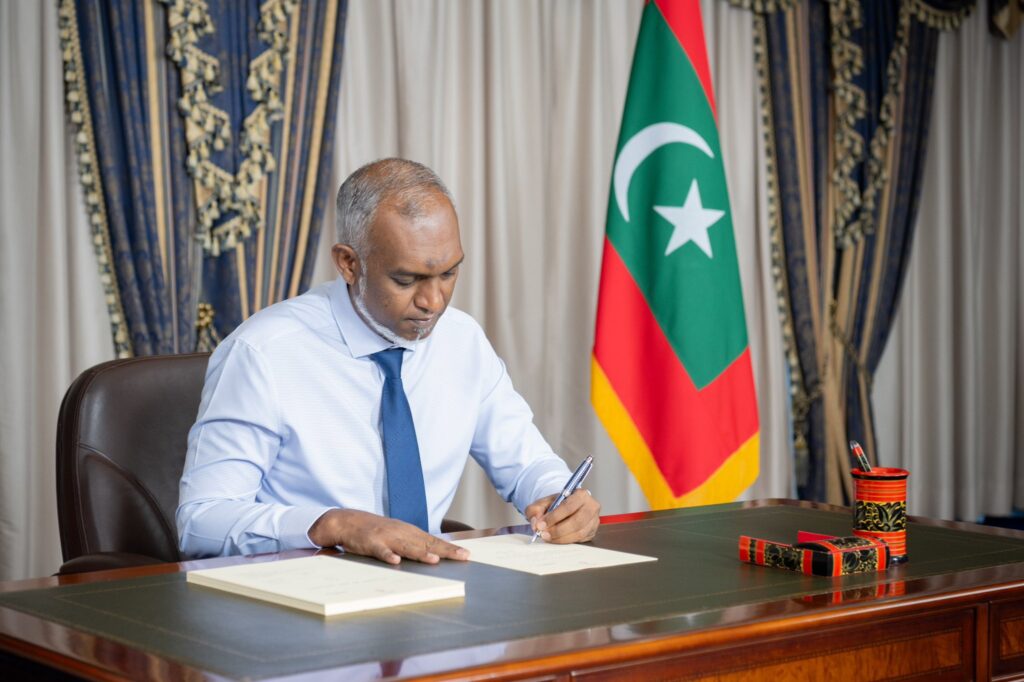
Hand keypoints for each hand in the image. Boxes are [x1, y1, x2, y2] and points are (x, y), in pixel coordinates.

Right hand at [308, 509, 469, 564]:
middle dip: (445, 550)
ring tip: (434, 560)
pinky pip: (380, 550)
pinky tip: (395, 561)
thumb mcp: (398, 535)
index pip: (434, 541)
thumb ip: (415, 544)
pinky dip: (387, 554)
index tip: (466, 555)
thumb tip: (436, 554)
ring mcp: (386, 537)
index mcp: (409, 532)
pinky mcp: (370, 543)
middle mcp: (401, 533)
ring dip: (420, 553)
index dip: (450, 548)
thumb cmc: (376, 531)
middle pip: (426, 543)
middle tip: (462, 557)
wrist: (347, 521)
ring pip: (406, 546)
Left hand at [526, 489, 600, 543]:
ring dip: (561, 538)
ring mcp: (594, 521)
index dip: (554, 517)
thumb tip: (535, 523)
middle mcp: (591, 507)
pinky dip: (566, 541)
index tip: (541, 525)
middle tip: (543, 534)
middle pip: (576, 522)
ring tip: (547, 537)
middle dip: (558, 530)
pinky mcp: (592, 532)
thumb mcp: (542, 503)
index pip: (569, 507)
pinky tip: (555, 539)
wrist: (564, 507)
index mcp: (581, 494)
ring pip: (579, 533)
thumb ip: (535, 510)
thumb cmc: (555, 504)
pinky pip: (580, 540)